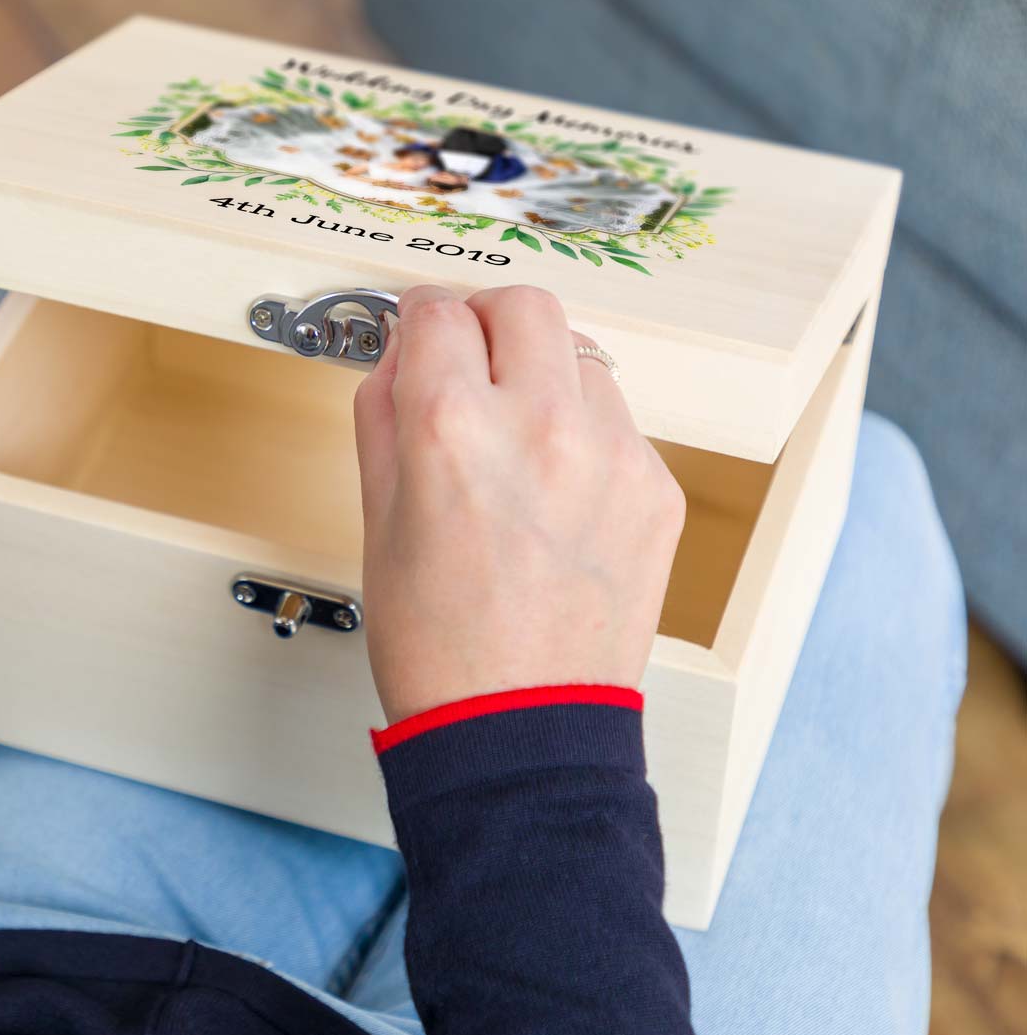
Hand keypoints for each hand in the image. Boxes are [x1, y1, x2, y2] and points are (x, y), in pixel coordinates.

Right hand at [353, 284, 684, 724]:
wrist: (521, 728)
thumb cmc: (439, 645)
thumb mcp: (377, 520)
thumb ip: (384, 414)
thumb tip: (403, 356)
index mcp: (452, 431)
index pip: (439, 312)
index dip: (419, 316)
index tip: (422, 328)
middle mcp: (540, 426)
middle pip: (524, 305)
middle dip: (486, 319)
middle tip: (470, 356)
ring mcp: (612, 455)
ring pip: (580, 356)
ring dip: (541, 375)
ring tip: (517, 437)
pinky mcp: (656, 487)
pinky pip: (617, 420)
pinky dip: (582, 431)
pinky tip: (556, 488)